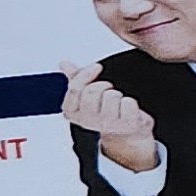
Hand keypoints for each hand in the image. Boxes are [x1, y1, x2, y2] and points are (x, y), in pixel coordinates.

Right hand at [61, 59, 159, 173]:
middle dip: (103, 85)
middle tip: (109, 90)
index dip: (86, 73)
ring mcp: (107, 125)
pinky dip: (131, 102)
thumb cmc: (106, 110)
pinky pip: (128, 103)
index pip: (74, 88)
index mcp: (73, 113)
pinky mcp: (127, 125)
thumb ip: (76, 78)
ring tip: (118, 102)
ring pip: (111, 96)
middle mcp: (88, 121)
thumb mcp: (87, 94)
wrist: (127, 130)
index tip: (96, 67)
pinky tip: (128, 109)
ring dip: (118, 94)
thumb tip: (64, 64)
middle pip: (92, 91)